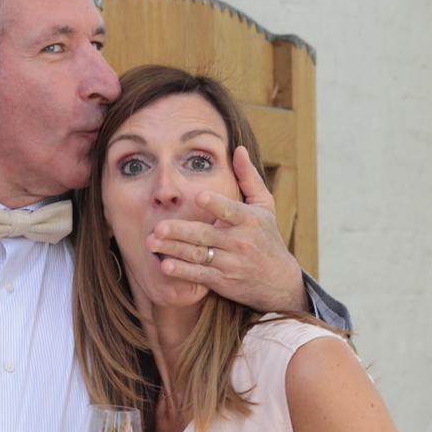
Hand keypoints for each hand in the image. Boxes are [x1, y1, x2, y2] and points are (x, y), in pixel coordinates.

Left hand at [147, 146, 307, 313]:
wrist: (279, 281)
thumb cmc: (268, 237)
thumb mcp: (265, 206)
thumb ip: (249, 177)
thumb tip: (239, 149)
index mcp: (248, 219)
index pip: (230, 210)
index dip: (215, 204)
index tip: (198, 196)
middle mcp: (239, 241)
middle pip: (205, 234)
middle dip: (180, 231)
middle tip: (158, 227)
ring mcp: (230, 262)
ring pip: (198, 255)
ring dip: (174, 250)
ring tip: (152, 243)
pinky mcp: (222, 280)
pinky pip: (200, 275)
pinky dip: (182, 271)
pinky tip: (165, 266)